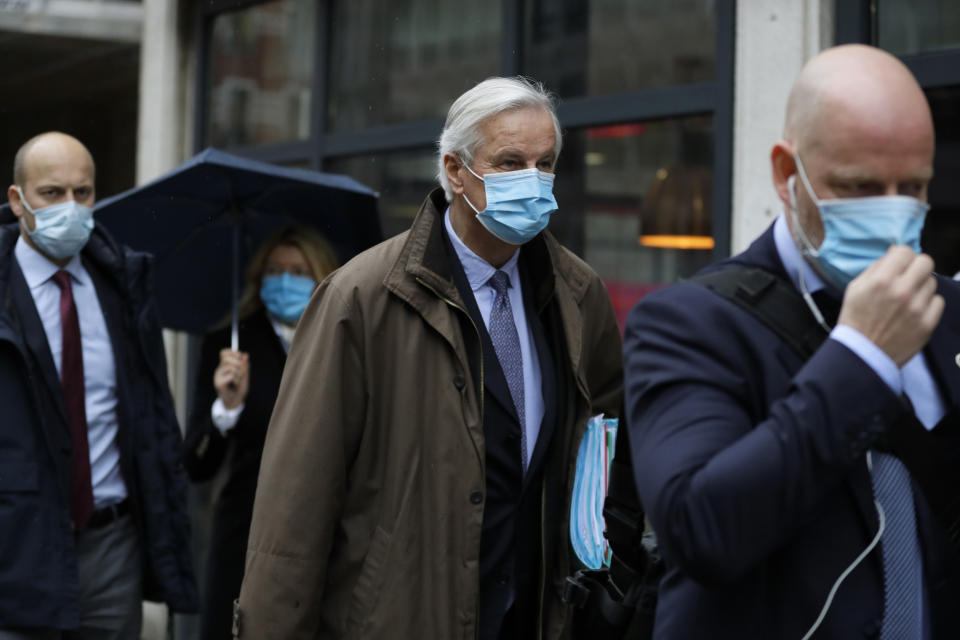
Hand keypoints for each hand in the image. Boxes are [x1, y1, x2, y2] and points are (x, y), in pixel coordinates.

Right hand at [213, 349, 249, 408]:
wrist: (235, 401)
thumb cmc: (239, 387)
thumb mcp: (244, 375)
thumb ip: (245, 365)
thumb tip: (245, 355)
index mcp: (224, 366)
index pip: (224, 353)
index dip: (232, 353)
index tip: (240, 357)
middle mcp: (219, 370)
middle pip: (226, 358)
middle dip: (238, 363)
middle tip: (243, 370)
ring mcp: (217, 377)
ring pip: (230, 367)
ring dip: (239, 373)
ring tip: (239, 380)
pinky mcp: (218, 383)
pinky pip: (231, 376)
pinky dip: (237, 380)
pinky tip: (236, 384)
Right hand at [838, 245, 943, 365]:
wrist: (862, 354)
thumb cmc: (856, 319)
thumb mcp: (855, 288)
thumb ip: (875, 268)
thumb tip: (894, 254)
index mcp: (881, 280)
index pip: (905, 251)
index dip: (900, 256)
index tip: (898, 264)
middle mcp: (902, 291)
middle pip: (925, 262)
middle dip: (915, 267)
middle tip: (907, 277)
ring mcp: (917, 308)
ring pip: (932, 282)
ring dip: (921, 287)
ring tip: (907, 299)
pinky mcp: (927, 324)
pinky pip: (938, 302)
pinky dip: (927, 304)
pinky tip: (914, 311)